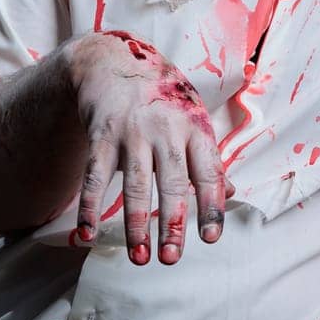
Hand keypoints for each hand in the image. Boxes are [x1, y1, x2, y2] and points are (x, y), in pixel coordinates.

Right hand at [62, 28, 227, 265]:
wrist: (113, 61)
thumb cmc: (160, 97)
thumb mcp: (192, 117)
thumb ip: (207, 156)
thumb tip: (231, 192)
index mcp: (195, 126)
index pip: (208, 171)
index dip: (211, 205)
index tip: (210, 238)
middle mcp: (166, 128)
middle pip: (172, 182)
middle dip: (171, 223)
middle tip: (171, 259)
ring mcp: (132, 130)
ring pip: (135, 184)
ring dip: (135, 224)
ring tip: (139, 257)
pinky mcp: (101, 133)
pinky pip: (95, 175)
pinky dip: (90, 206)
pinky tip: (87, 233)